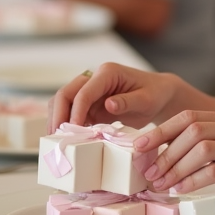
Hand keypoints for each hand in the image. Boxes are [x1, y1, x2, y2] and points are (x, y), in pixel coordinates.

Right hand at [47, 62, 178, 131]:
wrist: (159, 95)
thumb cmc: (155, 94)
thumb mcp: (147, 99)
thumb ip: (128, 101)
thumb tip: (108, 104)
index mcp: (108, 73)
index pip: (84, 92)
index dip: (76, 111)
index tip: (72, 130)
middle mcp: (94, 78)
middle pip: (66, 94)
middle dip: (59, 115)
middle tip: (56, 138)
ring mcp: (90, 91)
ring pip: (64, 102)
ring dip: (58, 119)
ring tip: (56, 141)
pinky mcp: (89, 104)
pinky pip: (71, 112)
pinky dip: (66, 124)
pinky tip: (66, 139)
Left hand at [136, 111, 214, 208]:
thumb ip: (213, 144)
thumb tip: (173, 155)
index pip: (187, 117)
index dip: (160, 131)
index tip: (140, 147)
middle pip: (190, 129)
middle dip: (163, 151)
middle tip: (148, 171)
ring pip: (200, 148)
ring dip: (175, 167)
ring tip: (161, 184)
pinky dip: (193, 181)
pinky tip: (182, 190)